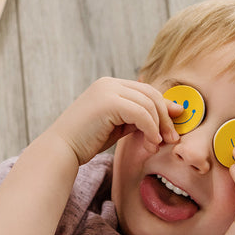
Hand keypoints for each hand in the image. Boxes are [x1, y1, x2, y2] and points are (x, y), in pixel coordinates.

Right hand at [46, 77, 181, 165]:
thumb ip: (138, 117)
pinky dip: (151, 129)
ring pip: (148, 103)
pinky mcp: (109, 102)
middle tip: (172, 138)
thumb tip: (172, 112)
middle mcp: (108, 83)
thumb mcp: (117, 126)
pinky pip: (141, 114)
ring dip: (159, 126)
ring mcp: (107, 91)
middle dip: (166, 117)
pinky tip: (151, 142)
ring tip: (158, 145)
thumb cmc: (86, 141)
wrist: (61, 150)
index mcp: (108, 85)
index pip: (145, 91)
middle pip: (150, 94)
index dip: (163, 107)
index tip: (173, 127)